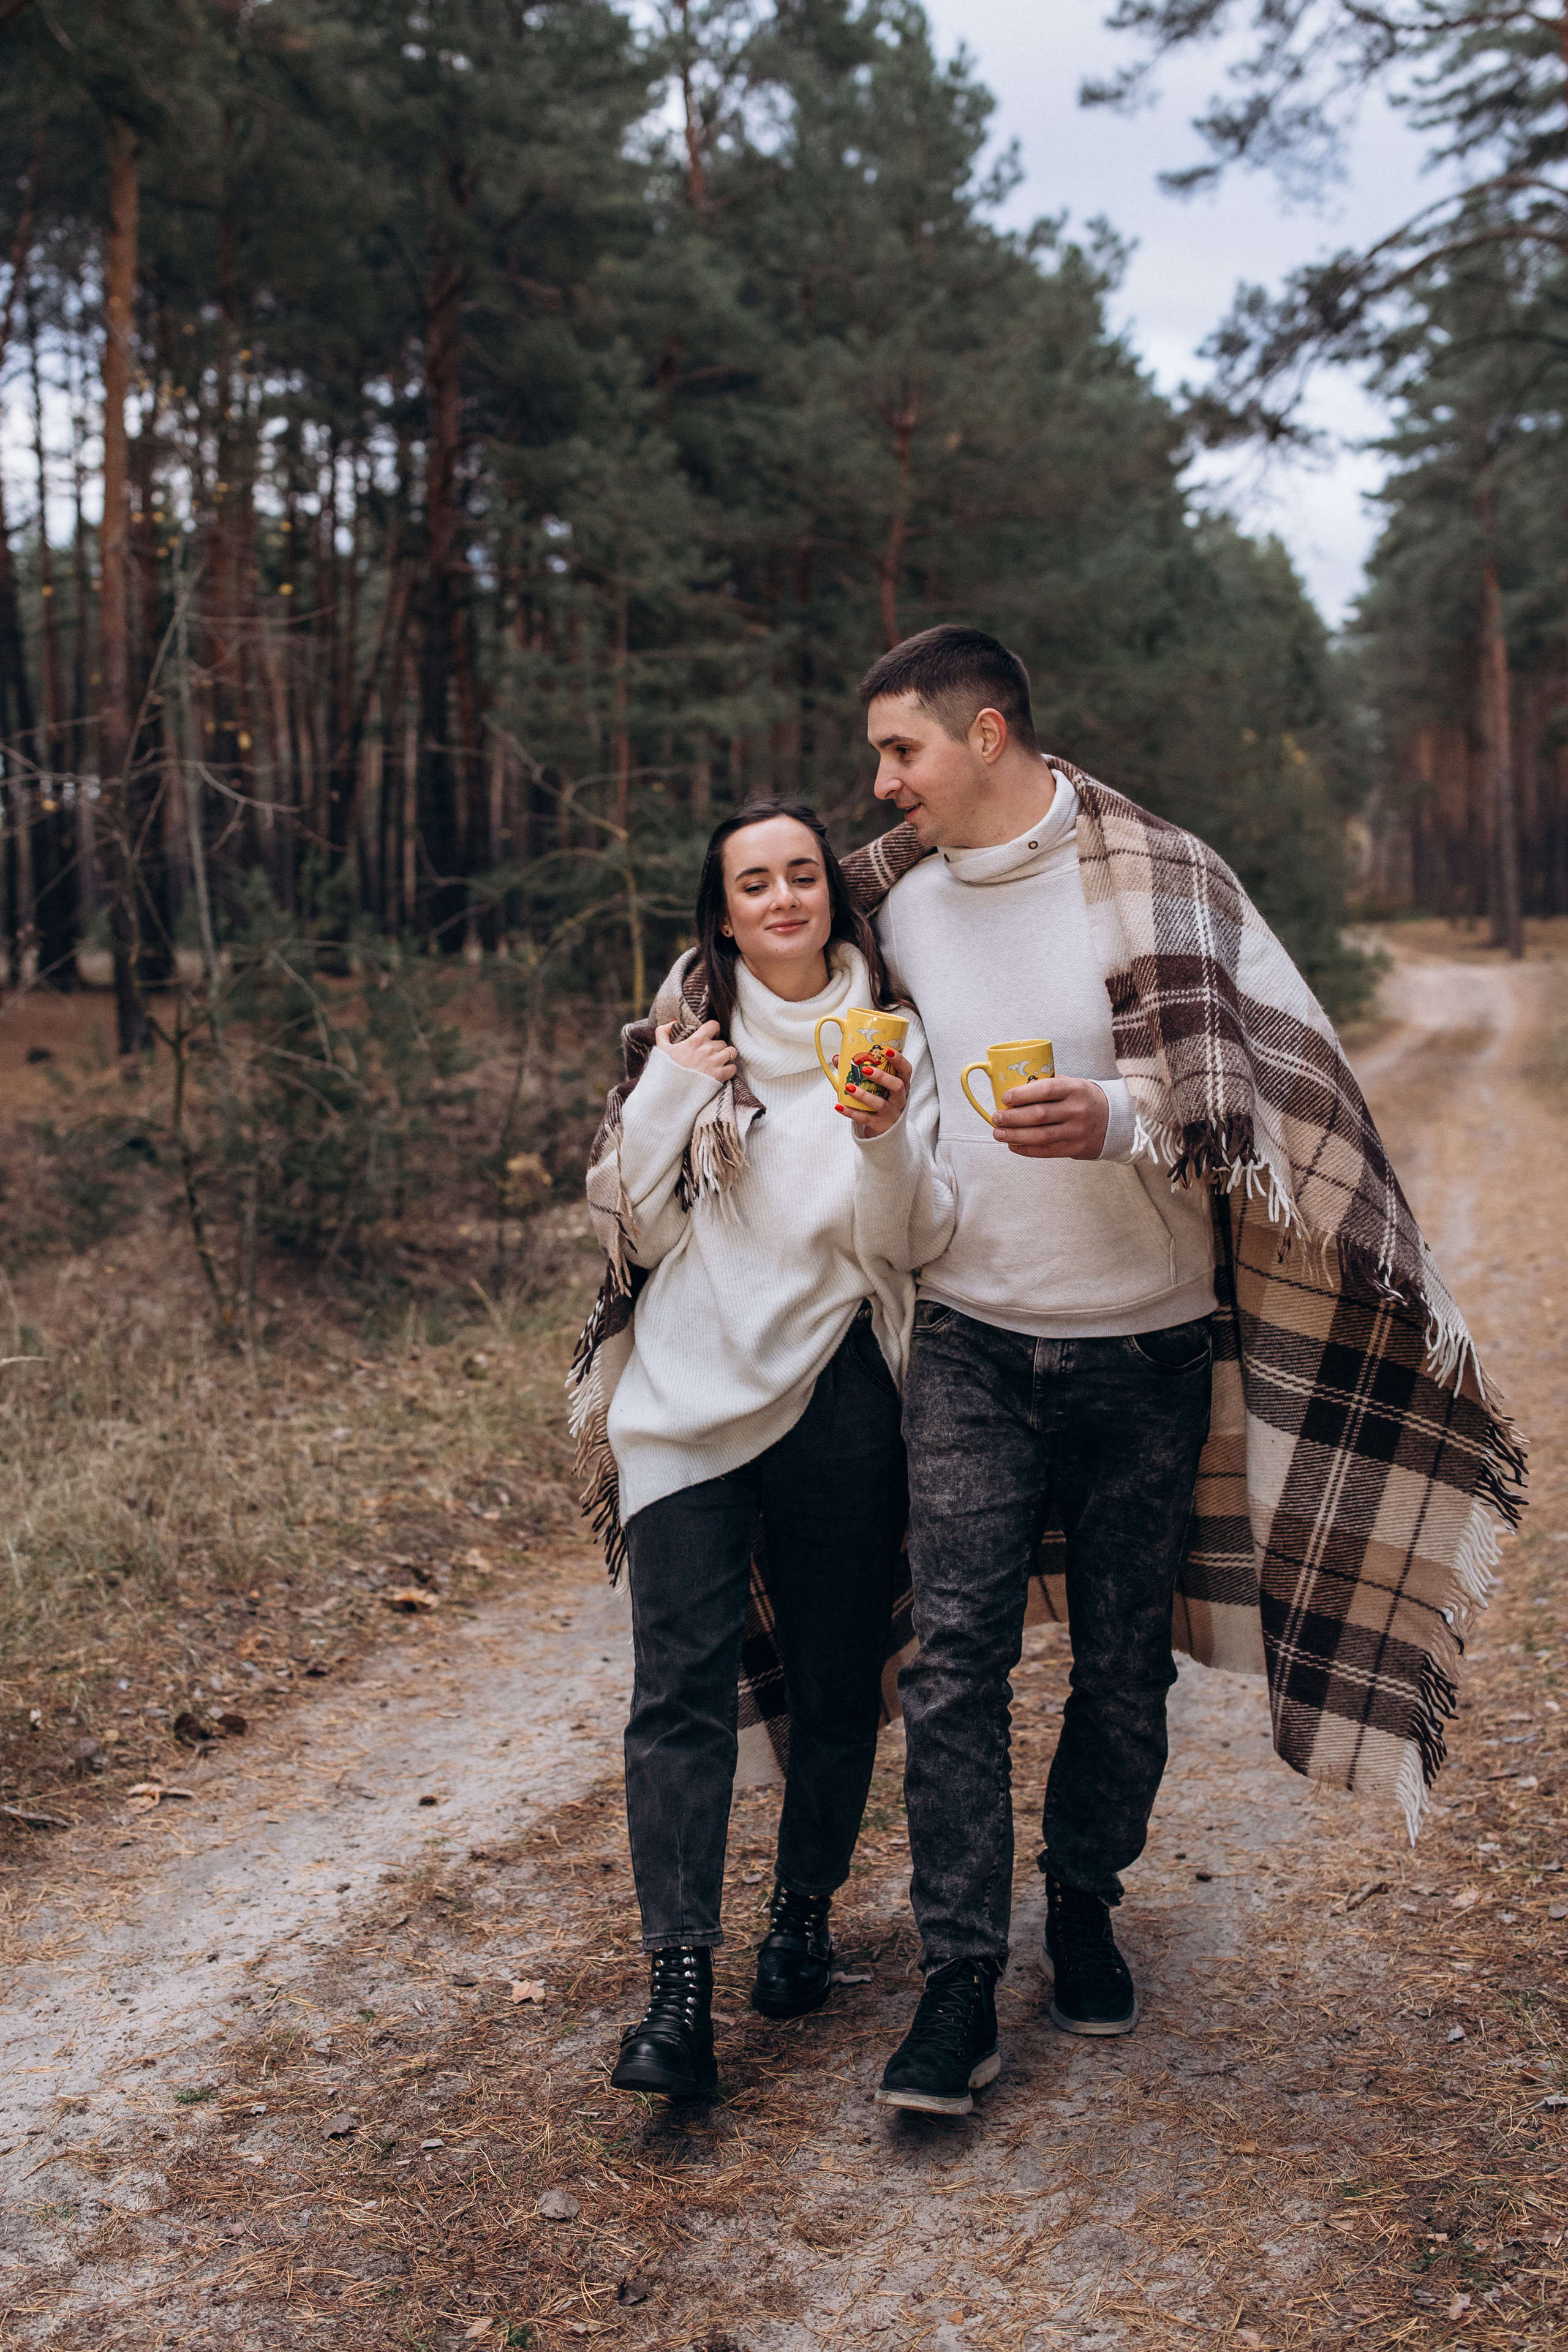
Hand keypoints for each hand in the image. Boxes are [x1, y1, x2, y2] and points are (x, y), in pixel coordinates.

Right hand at [656, 1018, 736, 1082]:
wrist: (670, 1091)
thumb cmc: (666, 1070)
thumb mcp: (660, 1048)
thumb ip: (663, 1031)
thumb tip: (674, 1022)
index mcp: (695, 1040)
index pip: (714, 1025)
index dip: (714, 1030)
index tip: (710, 1036)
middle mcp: (707, 1049)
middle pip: (723, 1042)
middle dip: (718, 1047)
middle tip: (710, 1054)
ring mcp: (715, 1062)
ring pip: (731, 1052)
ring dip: (726, 1056)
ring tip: (717, 1062)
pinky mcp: (719, 1075)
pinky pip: (733, 1068)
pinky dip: (729, 1069)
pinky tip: (721, 1072)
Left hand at [836, 1049, 909, 1139]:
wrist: (886, 1130)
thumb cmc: (880, 1100)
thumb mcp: (875, 1086)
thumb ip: (859, 1071)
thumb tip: (837, 1058)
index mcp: (901, 1085)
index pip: (906, 1070)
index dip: (899, 1060)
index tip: (887, 1050)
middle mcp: (899, 1099)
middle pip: (897, 1086)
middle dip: (882, 1076)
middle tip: (865, 1070)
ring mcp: (891, 1113)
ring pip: (880, 1104)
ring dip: (864, 1095)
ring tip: (849, 1087)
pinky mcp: (880, 1125)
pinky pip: (865, 1118)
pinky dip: (851, 1112)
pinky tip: (839, 1106)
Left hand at [990, 1074, 1107, 1159]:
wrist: (1114, 1121)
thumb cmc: (1084, 1099)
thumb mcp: (1073, 1085)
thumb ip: (1048, 1085)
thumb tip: (1013, 1085)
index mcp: (1074, 1089)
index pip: (1045, 1089)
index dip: (1022, 1094)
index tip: (1005, 1098)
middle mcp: (1076, 1110)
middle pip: (1038, 1115)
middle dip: (1012, 1118)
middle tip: (996, 1117)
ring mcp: (1076, 1131)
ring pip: (1040, 1136)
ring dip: (1015, 1135)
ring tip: (998, 1133)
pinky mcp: (1075, 1148)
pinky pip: (1046, 1151)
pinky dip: (1026, 1149)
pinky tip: (1013, 1145)